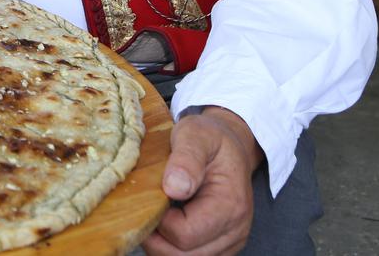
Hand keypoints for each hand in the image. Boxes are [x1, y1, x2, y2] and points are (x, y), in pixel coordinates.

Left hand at [144, 106, 263, 255]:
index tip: (150, 197)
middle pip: (183, 255)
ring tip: (153, 214)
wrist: (229, 144)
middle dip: (155, 238)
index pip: (185, 235)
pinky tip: (164, 223)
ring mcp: (230, 240)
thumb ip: (186, 159)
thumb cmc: (210, 138)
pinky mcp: (221, 244)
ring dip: (162, 244)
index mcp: (230, 204)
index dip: (159, 221)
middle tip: (142, 208)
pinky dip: (172, 246)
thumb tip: (174, 187)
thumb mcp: (195, 134)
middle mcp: (235, 229)